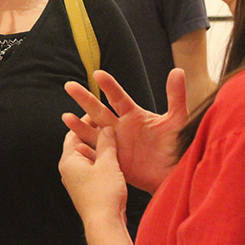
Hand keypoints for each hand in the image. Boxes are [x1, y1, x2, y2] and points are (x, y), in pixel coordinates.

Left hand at [60, 125, 127, 222]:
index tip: (98, 113)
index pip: (74, 132)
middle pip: (79, 143)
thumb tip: (106, 128)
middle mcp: (68, 169)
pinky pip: (90, 168)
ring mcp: (75, 180)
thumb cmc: (103, 195)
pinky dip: (100, 161)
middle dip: (92, 134)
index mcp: (68, 160)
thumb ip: (107, 143)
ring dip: (98, 148)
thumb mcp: (108, 163)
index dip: (86, 121)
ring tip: (112, 140)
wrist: (104, 224)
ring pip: (86, 157)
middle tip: (106, 125)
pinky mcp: (84, 188)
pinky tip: (112, 160)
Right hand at [62, 68, 188, 192]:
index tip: (97, 74)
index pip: (118, 97)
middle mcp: (121, 128)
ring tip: (66, 117)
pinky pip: (98, 156)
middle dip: (84, 99)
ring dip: (80, 126)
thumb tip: (177, 71)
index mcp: (134, 115)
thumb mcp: (178, 119)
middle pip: (99, 111)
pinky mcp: (115, 163)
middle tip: (69, 86)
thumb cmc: (178, 145)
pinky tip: (76, 146)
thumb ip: (176, 96)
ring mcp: (116, 145)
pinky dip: (86, 151)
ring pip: (94, 132)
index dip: (109, 86)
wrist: (178, 173)